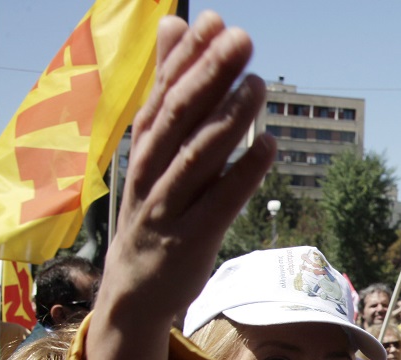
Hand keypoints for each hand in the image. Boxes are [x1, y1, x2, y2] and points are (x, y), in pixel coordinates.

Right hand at [100, 12, 274, 330]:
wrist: (132, 291)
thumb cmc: (154, 210)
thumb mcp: (156, 148)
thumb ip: (169, 89)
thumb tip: (174, 23)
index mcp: (145, 146)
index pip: (166, 93)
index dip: (189, 57)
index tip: (214, 21)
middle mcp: (151, 171)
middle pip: (180, 118)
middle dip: (209, 77)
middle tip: (240, 39)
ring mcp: (168, 207)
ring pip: (196, 158)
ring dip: (227, 120)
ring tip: (256, 85)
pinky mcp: (189, 240)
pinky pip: (218, 204)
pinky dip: (242, 175)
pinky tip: (267, 147)